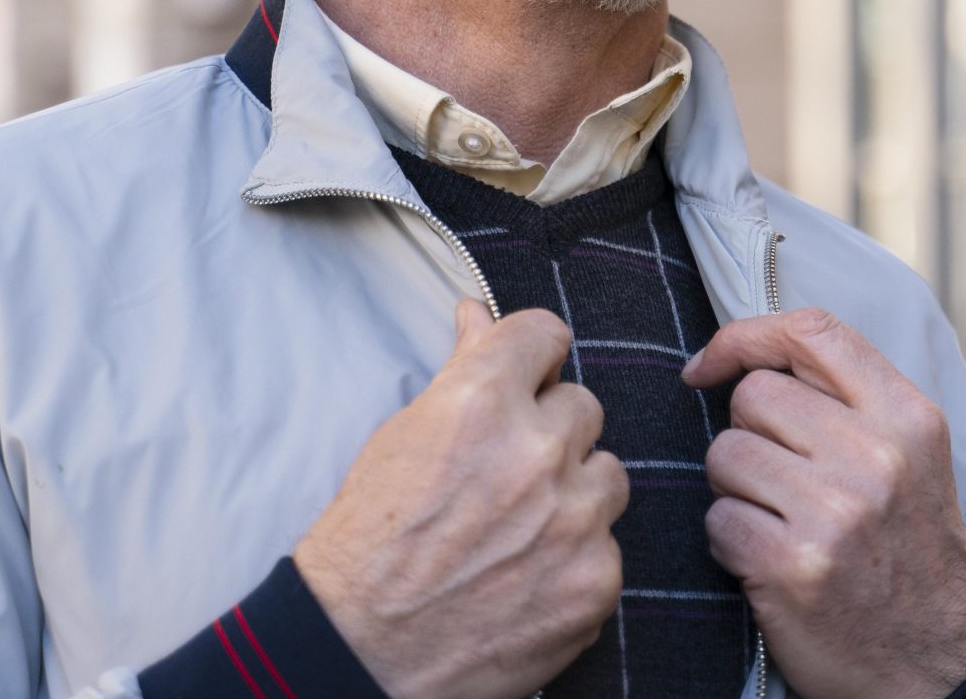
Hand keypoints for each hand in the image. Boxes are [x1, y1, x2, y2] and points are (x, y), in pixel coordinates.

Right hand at [295, 303, 626, 698]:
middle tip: (506, 476)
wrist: (356, 654)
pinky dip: (576, 562)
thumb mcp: (400, 439)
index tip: (525, 377)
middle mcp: (536, 451)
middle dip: (550, 434)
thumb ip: (459, 370)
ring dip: (574, 494)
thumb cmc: (365, 544)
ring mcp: (574, 519)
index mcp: (481, 403)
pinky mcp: (596, 581)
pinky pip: (609, 547)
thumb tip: (477, 312)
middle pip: (583, 406)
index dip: (532, 357)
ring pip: (608, 474)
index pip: (546, 334)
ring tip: (519, 531)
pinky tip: (527, 580)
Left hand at [684, 308, 965, 698]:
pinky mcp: (793, 565)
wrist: (933, 667)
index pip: (813, 331)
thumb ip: (853, 401)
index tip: (711, 365)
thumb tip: (749, 355)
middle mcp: (878, 456)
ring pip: (725, 454)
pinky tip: (768, 563)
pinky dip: (729, 542)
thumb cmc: (909, 553)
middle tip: (782, 481)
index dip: (745, 336)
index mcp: (910, 418)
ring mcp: (836, 511)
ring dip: (734, 490)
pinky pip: (717, 520)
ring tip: (778, 522)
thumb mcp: (914, 461)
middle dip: (748, 434)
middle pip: (754, 396)